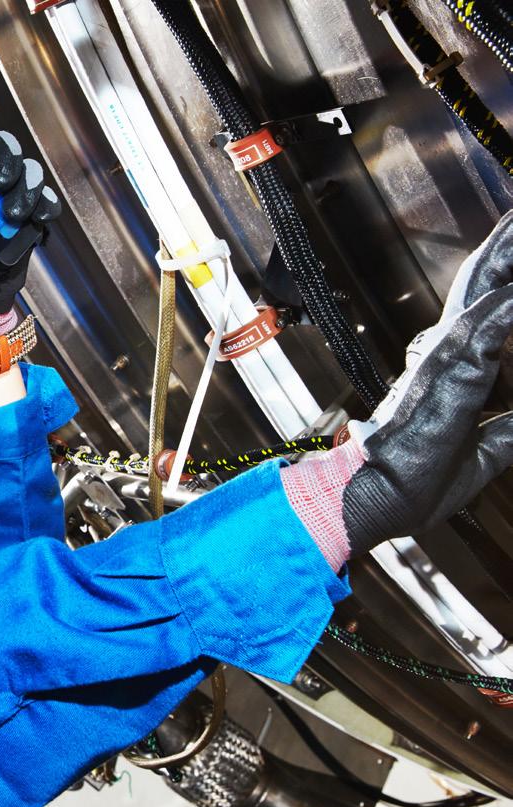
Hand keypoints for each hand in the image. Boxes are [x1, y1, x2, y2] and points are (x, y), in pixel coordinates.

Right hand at [341, 209, 512, 553]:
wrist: (368, 500)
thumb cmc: (407, 485)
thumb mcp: (481, 455)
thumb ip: (508, 431)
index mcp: (447, 369)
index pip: (484, 308)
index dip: (504, 277)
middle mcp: (443, 354)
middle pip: (482, 284)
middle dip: (505, 247)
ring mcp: (444, 362)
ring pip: (486, 294)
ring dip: (507, 258)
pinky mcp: (449, 378)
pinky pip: (485, 330)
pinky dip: (506, 306)